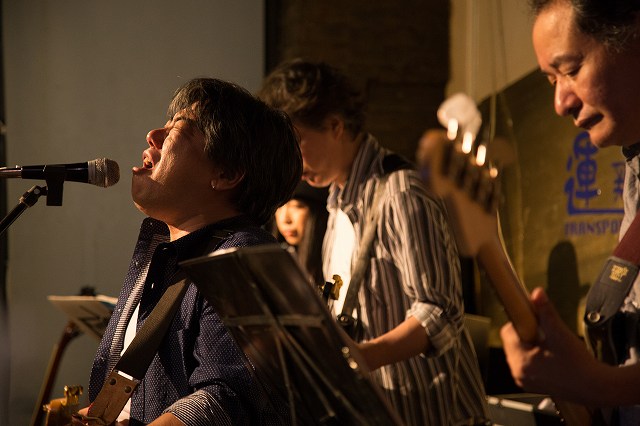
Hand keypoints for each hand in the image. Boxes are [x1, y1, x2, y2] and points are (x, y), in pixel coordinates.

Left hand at [500, 287, 603, 404]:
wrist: (595, 387)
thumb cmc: (579, 363)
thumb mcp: (560, 333)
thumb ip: (546, 312)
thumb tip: (537, 293)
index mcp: (520, 361)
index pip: (508, 332)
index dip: (521, 322)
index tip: (535, 320)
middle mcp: (518, 373)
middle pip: (512, 342)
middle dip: (527, 334)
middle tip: (546, 335)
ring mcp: (524, 381)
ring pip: (519, 352)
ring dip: (531, 345)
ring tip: (550, 346)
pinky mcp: (532, 385)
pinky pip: (526, 364)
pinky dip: (535, 357)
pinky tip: (552, 357)